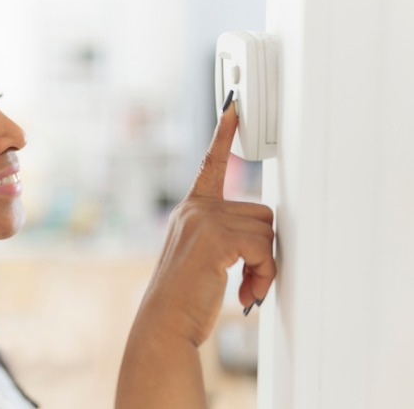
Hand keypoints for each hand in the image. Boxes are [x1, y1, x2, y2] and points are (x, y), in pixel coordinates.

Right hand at [146, 101, 275, 345]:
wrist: (164, 323)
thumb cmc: (182, 299)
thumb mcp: (201, 258)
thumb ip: (223, 236)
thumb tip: (264, 238)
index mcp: (190, 211)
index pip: (210, 165)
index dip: (223, 134)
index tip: (233, 107)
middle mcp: (195, 209)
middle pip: (260, 211)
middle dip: (264, 249)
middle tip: (250, 280)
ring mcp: (204, 218)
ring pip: (266, 231)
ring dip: (265, 266)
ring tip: (247, 289)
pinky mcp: (216, 235)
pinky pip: (264, 247)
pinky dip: (264, 275)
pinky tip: (247, 293)